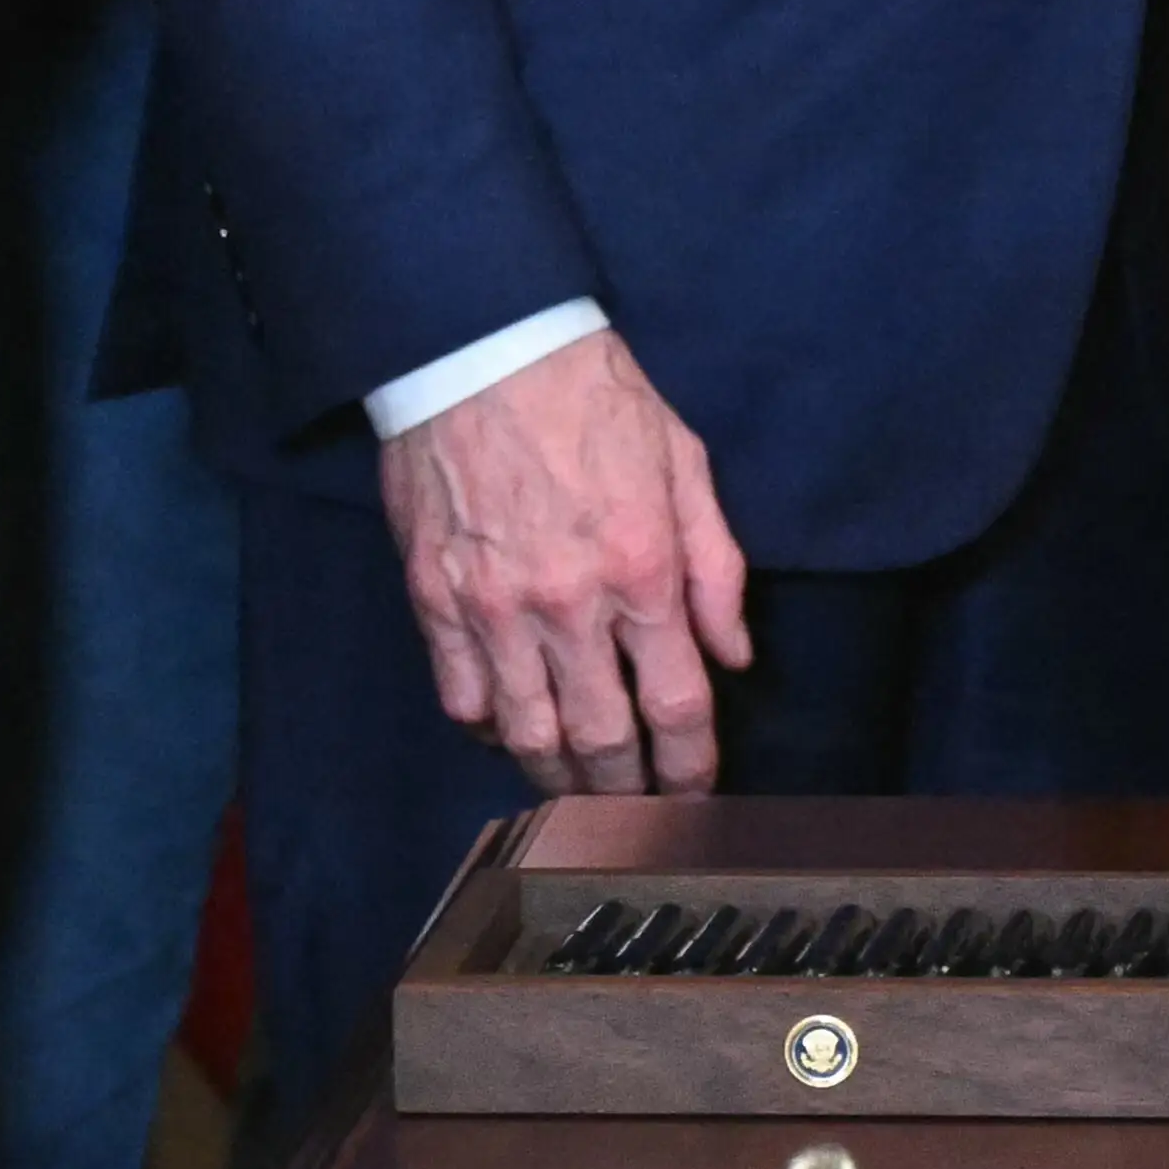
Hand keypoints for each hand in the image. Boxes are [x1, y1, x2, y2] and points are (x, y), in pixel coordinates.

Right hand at [377, 328, 753, 794]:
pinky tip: (509, 732)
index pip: (676, 702)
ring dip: (558, 779)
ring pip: (526, 735)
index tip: (697, 792)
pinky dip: (487, 729)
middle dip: (627, 795)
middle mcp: (568, 603)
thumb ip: (716, 567)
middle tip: (639, 816)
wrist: (482, 351)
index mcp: (641, 568)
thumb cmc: (593, 400)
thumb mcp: (685, 465)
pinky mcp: (435, 601)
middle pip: (601, 740)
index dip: (691, 764)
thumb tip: (734, 654)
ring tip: (579, 796)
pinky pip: (461, 698)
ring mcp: (494, 609)